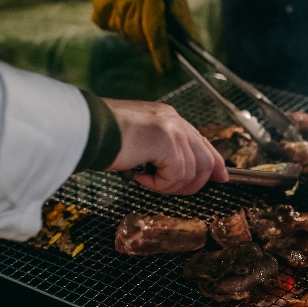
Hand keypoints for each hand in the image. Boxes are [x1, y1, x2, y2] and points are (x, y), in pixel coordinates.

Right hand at [92, 0, 198, 73]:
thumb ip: (183, 21)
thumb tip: (197, 45)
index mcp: (150, 0)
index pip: (155, 36)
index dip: (161, 56)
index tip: (166, 68)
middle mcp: (129, 4)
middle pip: (138, 38)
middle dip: (148, 46)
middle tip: (155, 46)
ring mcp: (112, 5)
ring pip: (123, 33)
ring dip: (133, 35)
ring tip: (139, 25)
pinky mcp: (99, 3)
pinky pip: (105, 24)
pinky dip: (114, 25)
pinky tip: (122, 16)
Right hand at [103, 99, 228, 194]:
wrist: (85, 128)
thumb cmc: (102, 136)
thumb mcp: (139, 142)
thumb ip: (162, 151)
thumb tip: (179, 172)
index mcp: (169, 118)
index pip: (202, 142)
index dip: (214, 163)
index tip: (222, 177)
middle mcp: (175, 121)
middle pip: (205, 160)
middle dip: (193, 183)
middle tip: (168, 188)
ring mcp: (173, 130)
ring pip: (192, 172)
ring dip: (170, 185)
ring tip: (147, 179)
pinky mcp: (168, 143)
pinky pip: (176, 176)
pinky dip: (159, 184)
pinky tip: (140, 176)